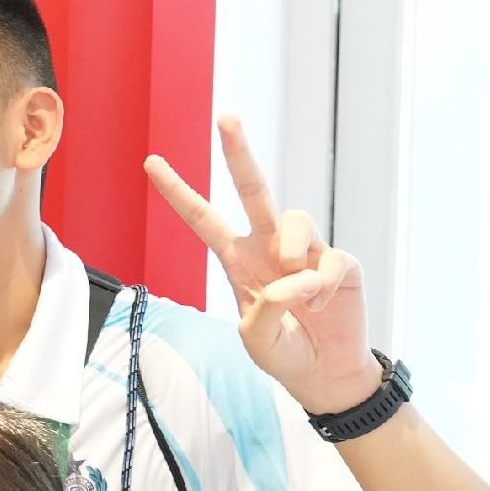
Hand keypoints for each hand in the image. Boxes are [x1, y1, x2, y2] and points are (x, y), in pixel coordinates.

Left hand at [148, 115, 380, 416]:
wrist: (324, 373)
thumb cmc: (282, 352)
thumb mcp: (255, 340)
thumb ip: (262, 311)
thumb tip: (290, 277)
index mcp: (235, 258)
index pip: (201, 218)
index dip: (178, 191)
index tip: (151, 161)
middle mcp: (268, 245)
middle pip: (254, 188)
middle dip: (239, 153)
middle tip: (226, 117)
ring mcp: (305, 251)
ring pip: (294, 219)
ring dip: (290, 251)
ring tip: (296, 290)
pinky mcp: (338, 262)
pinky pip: (328, 260)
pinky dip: (322, 287)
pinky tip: (321, 307)